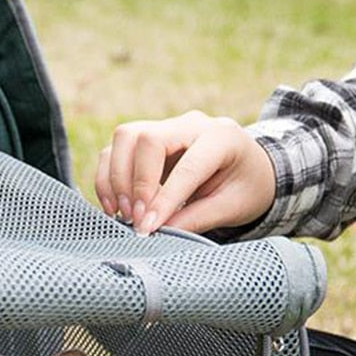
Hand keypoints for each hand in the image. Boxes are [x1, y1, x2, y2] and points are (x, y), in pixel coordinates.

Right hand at [95, 110, 276, 235]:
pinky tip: (115, 206)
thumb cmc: (244, 187)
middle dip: (135, 183)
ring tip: (122, 213)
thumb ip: (196, 218)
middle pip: (146, 138)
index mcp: (221, 137)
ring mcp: (164, 128)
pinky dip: (108, 179)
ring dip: (116, 179)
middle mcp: (189, 124)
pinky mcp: (144, 141)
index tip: (147, 227)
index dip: (164, 199)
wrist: (247, 169)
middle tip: (136, 219)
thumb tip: (157, 231)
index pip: (186, 165)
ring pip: (124, 138)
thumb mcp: (232, 206)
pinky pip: (115, 152)